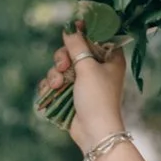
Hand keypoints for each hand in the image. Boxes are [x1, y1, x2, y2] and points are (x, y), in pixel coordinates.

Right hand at [48, 27, 129, 156]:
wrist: (94, 132)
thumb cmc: (97, 98)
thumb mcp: (87, 67)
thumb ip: (77, 45)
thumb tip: (69, 28)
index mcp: (110, 58)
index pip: (97, 36)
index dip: (83, 32)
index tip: (71, 31)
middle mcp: (98, 67)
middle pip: (74, 50)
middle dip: (63, 58)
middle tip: (63, 67)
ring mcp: (84, 81)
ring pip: (63, 67)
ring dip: (55, 74)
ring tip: (57, 86)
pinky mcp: (72, 94)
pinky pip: (57, 82)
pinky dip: (51, 86)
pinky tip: (50, 92)